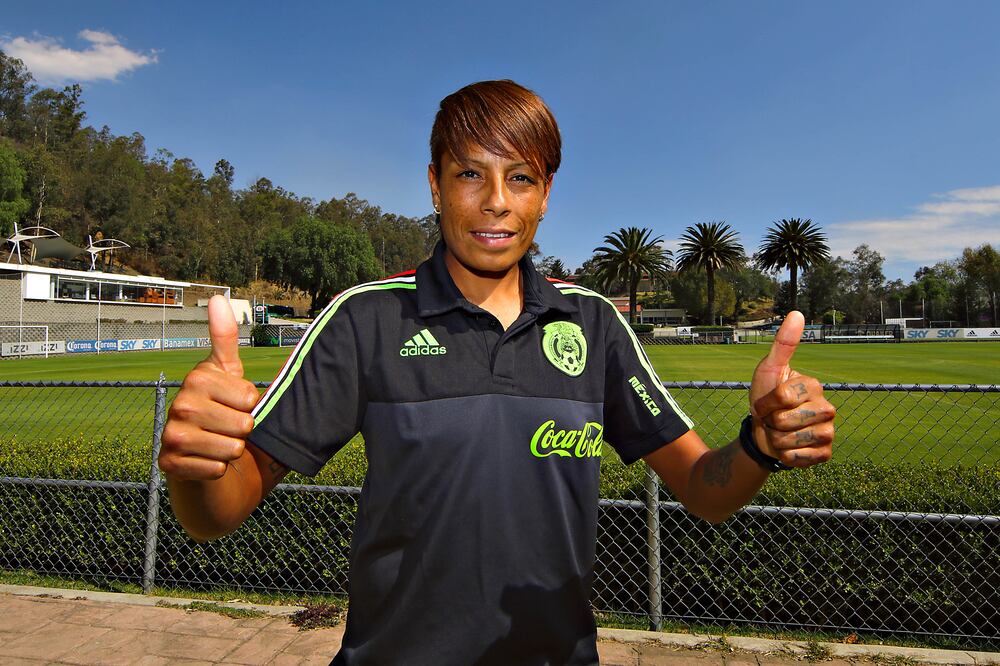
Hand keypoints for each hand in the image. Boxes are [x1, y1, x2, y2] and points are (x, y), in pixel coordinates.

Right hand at [159, 295, 259, 480]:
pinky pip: (217, 469)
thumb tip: (218, 298)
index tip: (234, 403)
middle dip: (243, 431)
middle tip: (226, 426)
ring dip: (232, 450)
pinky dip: (218, 469)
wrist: (199, 453)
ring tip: (217, 441)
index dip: (251, 405)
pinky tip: (205, 460)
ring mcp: (171, 435)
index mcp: (197, 377)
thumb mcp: (228, 371)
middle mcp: (180, 403)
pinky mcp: (169, 463)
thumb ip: (225, 337)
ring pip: (232, 449)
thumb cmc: (221, 408)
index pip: (250, 397)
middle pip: (243, 425)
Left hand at [748, 311, 834, 468]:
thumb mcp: (768, 370)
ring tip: (780, 433)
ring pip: (792, 440)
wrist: (763, 433)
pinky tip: (789, 448)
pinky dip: (787, 456)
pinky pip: (801, 458)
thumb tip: (797, 312)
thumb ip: (783, 343)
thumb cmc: (765, 398)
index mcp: (814, 386)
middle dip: (770, 423)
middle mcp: (828, 408)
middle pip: (786, 420)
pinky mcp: (825, 453)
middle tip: (774, 420)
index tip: (765, 403)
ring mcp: (829, 432)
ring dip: (776, 440)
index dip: (764, 403)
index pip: (782, 397)